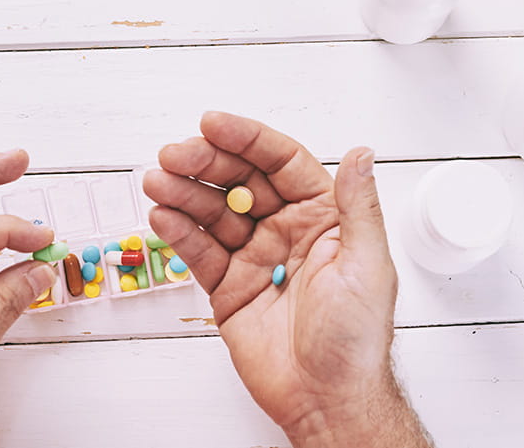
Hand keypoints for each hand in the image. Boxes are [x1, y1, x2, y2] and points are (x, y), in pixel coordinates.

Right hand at [143, 112, 430, 447]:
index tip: (213, 124)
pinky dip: (178, 231)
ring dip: (184, 192)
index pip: (281, 163)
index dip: (247, 140)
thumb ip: (357, 205)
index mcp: (323, 217)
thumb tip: (361, 151)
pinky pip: (199, 251)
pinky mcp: (228, 286)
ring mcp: (254, 256)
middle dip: (206, 163)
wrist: (326, 398)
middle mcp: (286, 230)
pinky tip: (161, 214)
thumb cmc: (356, 337)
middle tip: (174, 154)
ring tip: (157, 180)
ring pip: (213, 212)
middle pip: (241, 181)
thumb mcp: (366, 263)